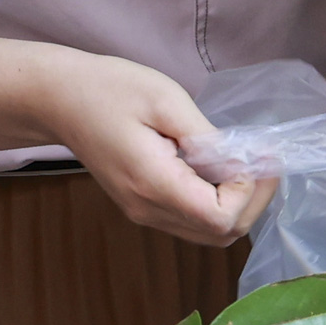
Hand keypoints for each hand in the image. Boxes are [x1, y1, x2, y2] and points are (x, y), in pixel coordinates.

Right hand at [44, 53, 267, 246]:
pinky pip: (190, 219)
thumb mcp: (165, 100)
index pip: (219, 217)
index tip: (258, 155)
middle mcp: (147, 208)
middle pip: (219, 235)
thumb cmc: (110, 89)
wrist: (59, 99)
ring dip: (238, 205)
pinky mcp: (142, 204)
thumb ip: (207, 138)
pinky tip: (224, 170)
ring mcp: (143, 211)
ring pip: (207, 234)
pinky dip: (217, 203)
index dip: (249, 192)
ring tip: (250, 164)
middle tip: (266, 161)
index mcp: (153, 183)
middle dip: (253, 201)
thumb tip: (243, 162)